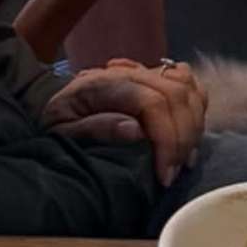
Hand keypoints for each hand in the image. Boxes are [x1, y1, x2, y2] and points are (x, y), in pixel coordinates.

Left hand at [50, 57, 207, 181]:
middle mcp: (129, 71)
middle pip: (176, 95)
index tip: (164, 175)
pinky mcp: (153, 76)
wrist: (50, 102)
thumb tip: (136, 131)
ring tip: (182, 160)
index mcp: (104, 83)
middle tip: (172, 173)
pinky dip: (196, 107)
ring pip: (187, 87)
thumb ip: (95, 128)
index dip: (167, 139)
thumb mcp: (62, 131)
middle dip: (183, 139)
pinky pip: (188, 82)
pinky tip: (188, 134)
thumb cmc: (56, 121)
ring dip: (193, 126)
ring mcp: (143, 71)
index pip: (153, 102)